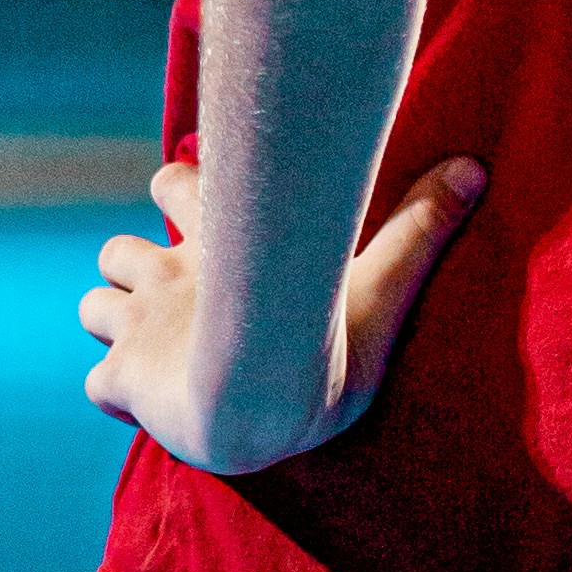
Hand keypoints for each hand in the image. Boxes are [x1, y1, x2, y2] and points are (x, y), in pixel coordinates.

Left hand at [83, 147, 486, 475]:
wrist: (254, 404)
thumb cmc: (322, 347)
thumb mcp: (380, 287)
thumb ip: (421, 229)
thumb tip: (475, 167)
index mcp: (218, 245)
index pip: (177, 182)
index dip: (180, 187)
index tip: (196, 199)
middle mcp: (168, 278)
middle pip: (119, 248)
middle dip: (135, 262)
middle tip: (170, 288)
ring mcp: (139, 329)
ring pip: (95, 305)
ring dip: (113, 318)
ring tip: (148, 344)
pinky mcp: (122, 380)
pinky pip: (97, 382)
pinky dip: (112, 389)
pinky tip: (139, 403)